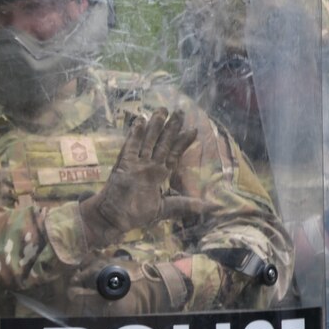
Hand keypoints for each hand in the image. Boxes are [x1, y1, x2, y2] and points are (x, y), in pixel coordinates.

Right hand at [79, 109, 204, 244]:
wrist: (114, 218)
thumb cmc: (137, 214)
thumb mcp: (167, 209)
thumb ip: (188, 205)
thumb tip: (214, 207)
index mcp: (159, 175)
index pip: (173, 154)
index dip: (182, 142)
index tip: (193, 129)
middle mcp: (149, 166)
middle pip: (162, 143)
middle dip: (171, 127)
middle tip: (179, 111)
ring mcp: (136, 164)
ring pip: (148, 141)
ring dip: (155, 126)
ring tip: (161, 110)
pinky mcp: (123, 165)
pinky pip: (130, 147)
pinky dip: (135, 135)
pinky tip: (140, 121)